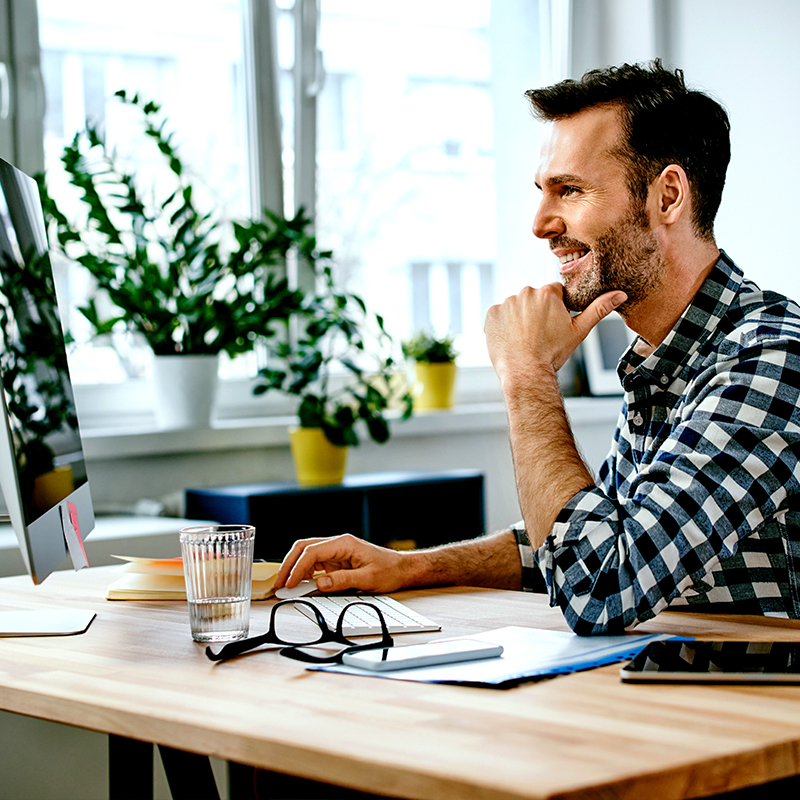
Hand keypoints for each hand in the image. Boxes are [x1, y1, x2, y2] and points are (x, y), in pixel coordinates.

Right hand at [275, 534, 407, 593]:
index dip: (298, 568)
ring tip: (286, 585)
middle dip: (289, 564)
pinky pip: (315, 563)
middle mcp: (338, 544)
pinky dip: (304, 572)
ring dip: (295, 568)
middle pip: (304, 548)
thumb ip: (343, 581)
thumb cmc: (389, 570)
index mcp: (344, 543)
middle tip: (280, 583)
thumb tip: (320, 583)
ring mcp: (336, 551)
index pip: (312, 551)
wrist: (401, 569)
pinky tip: (300, 584)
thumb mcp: (368, 579)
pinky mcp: (337, 560)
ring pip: (307, 554)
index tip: (289, 583)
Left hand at [484, 283, 626, 386]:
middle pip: (534, 298)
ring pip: (516, 307)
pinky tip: (511, 339)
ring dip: (519, 318)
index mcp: (548, 292)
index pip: (554, 293)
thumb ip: (599, 309)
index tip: (553, 325)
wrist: (526, 373)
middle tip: (539, 335)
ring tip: (525, 339)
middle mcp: (525, 292)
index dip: (555, 309)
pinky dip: (503, 325)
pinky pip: (499, 316)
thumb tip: (620, 294)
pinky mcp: (491, 314)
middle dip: (537, 312)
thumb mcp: (579, 331)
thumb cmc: (553, 354)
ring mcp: (506, 303)